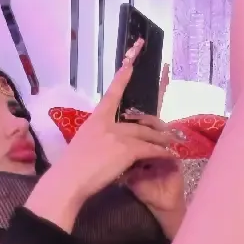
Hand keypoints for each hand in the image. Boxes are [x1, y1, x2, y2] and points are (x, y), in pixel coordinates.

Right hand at [25, 39, 176, 230]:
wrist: (69, 179)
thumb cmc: (70, 168)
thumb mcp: (81, 146)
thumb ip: (95, 140)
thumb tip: (103, 145)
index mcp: (95, 120)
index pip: (111, 95)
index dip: (122, 79)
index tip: (130, 64)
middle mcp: (108, 123)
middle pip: (139, 123)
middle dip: (156, 128)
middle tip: (168, 132)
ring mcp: (118, 135)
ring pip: (147, 136)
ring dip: (162, 141)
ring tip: (174, 143)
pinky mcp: (127, 150)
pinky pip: (151, 150)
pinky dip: (162, 153)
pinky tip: (171, 155)